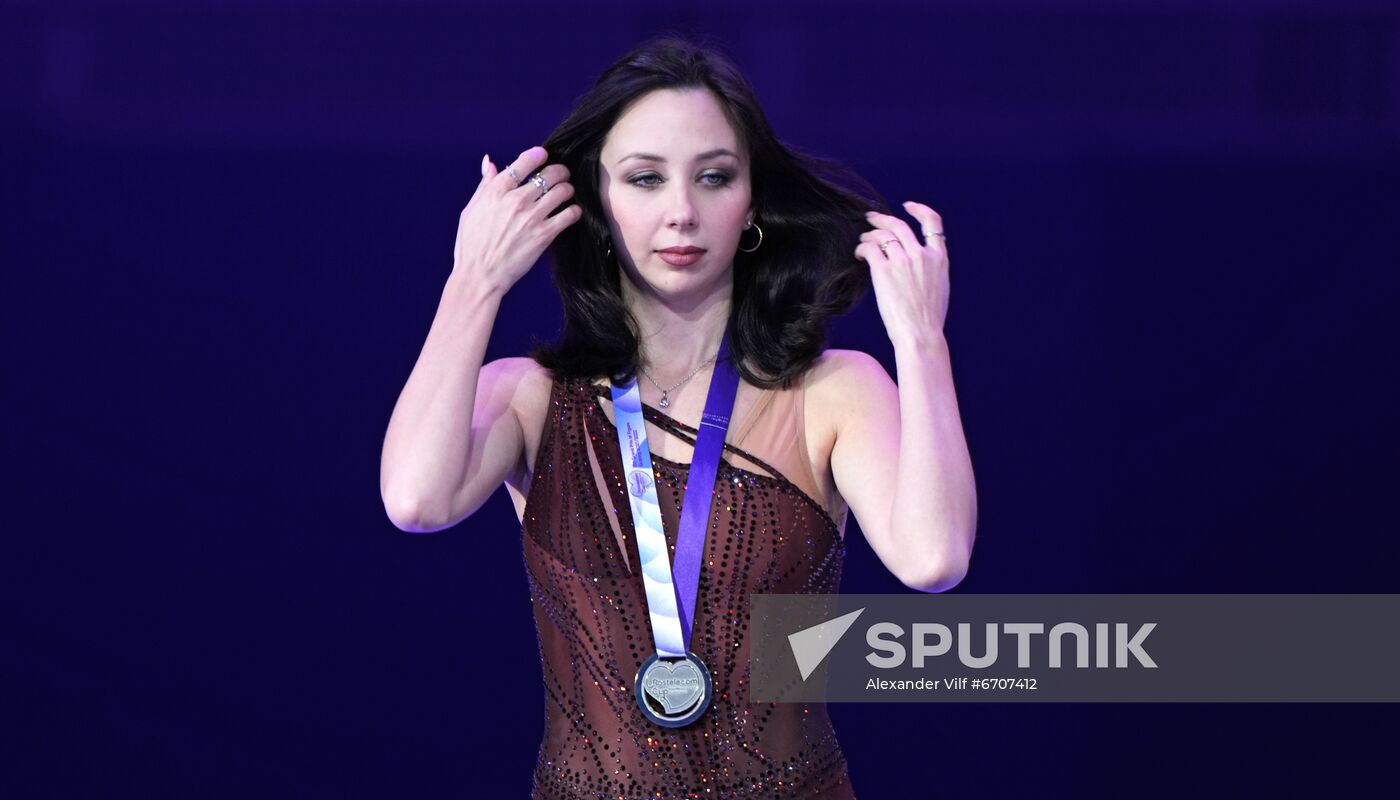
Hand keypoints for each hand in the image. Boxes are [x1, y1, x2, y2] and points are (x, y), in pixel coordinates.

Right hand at [451, 145, 582, 295]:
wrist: (479, 275)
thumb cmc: (471, 245)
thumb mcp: (471, 210)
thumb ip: (484, 185)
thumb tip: (489, 163)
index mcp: (496, 191)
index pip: (524, 162)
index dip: (538, 155)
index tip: (543, 155)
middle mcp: (516, 200)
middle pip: (549, 173)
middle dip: (559, 171)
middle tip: (562, 175)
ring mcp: (532, 217)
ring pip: (562, 191)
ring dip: (568, 189)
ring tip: (567, 192)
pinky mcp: (544, 235)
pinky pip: (569, 215)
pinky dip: (574, 210)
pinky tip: (571, 212)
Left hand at [854, 201, 949, 344]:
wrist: (920, 334)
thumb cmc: (928, 318)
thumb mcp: (940, 286)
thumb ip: (931, 268)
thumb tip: (916, 261)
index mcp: (939, 258)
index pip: (933, 223)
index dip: (919, 209)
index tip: (907, 206)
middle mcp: (922, 255)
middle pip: (899, 225)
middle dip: (882, 218)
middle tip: (871, 218)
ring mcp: (903, 261)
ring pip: (882, 235)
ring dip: (869, 235)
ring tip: (863, 241)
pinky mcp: (884, 270)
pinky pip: (869, 249)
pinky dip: (862, 248)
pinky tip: (859, 255)